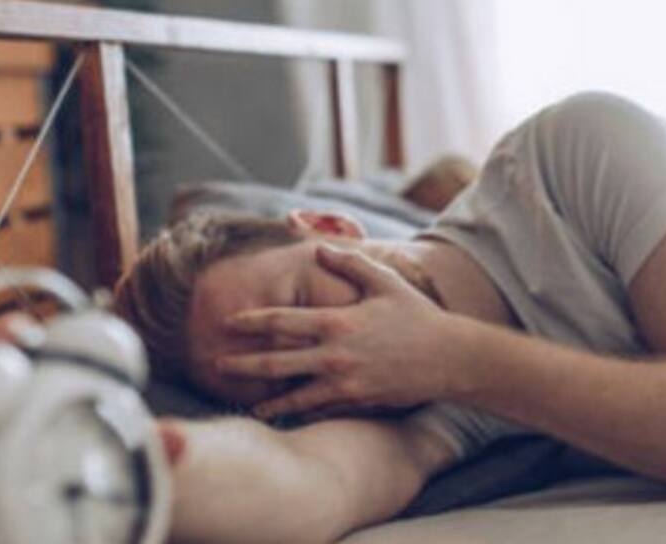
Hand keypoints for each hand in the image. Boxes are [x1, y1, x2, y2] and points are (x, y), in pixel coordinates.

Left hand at [218, 244, 470, 419]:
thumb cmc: (417, 316)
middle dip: (242, 365)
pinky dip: (302, 413)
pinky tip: (288, 416)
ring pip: (295, 397)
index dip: (251, 322)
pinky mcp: (357, 403)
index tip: (228, 323)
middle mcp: (335, 356)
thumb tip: (318, 247)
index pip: (282, 322)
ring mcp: (345, 384)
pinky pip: (322, 411)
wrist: (449, 359)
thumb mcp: (384, 282)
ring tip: (249, 405)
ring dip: (268, 402)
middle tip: (216, 364)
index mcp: (337, 323)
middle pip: (276, 363)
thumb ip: (349, 262)